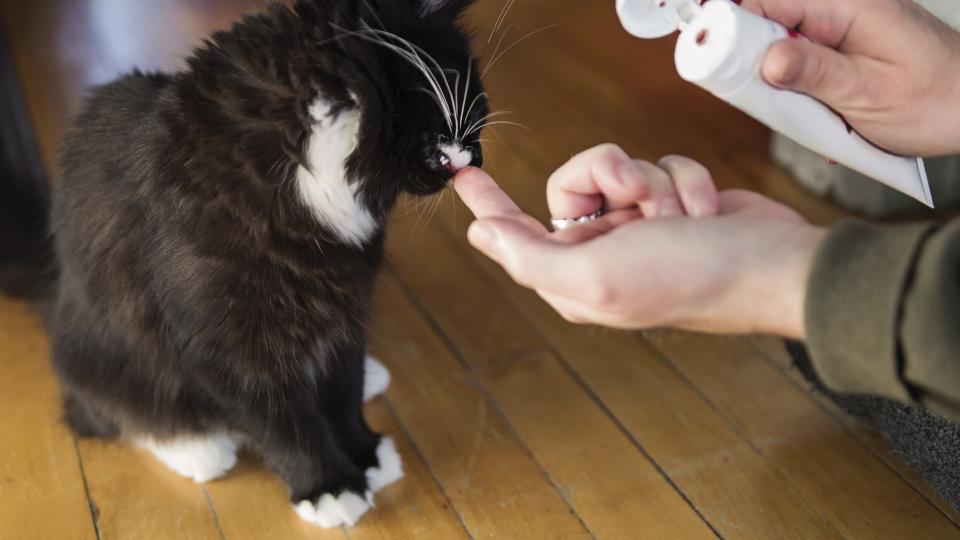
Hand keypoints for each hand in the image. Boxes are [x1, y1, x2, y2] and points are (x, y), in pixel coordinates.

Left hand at [454, 146, 825, 337]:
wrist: (772, 263)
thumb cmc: (688, 278)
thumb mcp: (596, 276)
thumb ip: (530, 256)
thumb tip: (482, 236)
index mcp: (572, 277)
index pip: (514, 234)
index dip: (489, 204)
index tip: (464, 174)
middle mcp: (601, 251)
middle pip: (571, 183)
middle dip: (609, 178)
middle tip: (638, 197)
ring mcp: (639, 226)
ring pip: (619, 167)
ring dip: (655, 184)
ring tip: (681, 218)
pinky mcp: (674, 201)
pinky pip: (660, 164)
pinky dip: (686, 181)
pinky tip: (705, 212)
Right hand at [742, 0, 959, 155]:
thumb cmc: (937, 100)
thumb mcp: (868, 94)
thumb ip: (815, 74)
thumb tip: (767, 59)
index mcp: (847, 6)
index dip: (729, 21)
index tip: (704, 48)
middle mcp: (840, 8)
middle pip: (764, 19)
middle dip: (748, 58)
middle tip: (755, 95)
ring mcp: (839, 26)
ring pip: (777, 43)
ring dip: (774, 79)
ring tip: (797, 110)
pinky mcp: (839, 47)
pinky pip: (798, 58)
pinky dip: (794, 87)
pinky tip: (811, 111)